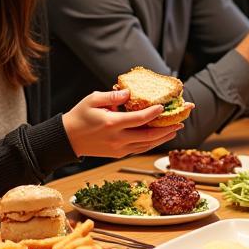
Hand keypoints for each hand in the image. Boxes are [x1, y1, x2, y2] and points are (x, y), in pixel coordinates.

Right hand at [62, 89, 182, 157]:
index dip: (153, 113)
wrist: (68, 139)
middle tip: (180, 121)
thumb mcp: (92, 100)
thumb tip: (129, 93)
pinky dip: (151, 144)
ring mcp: (118, 149)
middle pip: (148, 136)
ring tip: (175, 130)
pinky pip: (139, 150)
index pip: (139, 119)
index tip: (163, 106)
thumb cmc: (79, 116)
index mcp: (112, 124)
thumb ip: (112, 96)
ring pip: (146, 145)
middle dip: (166, 129)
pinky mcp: (118, 154)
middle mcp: (117, 139)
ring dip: (162, 138)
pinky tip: (159, 138)